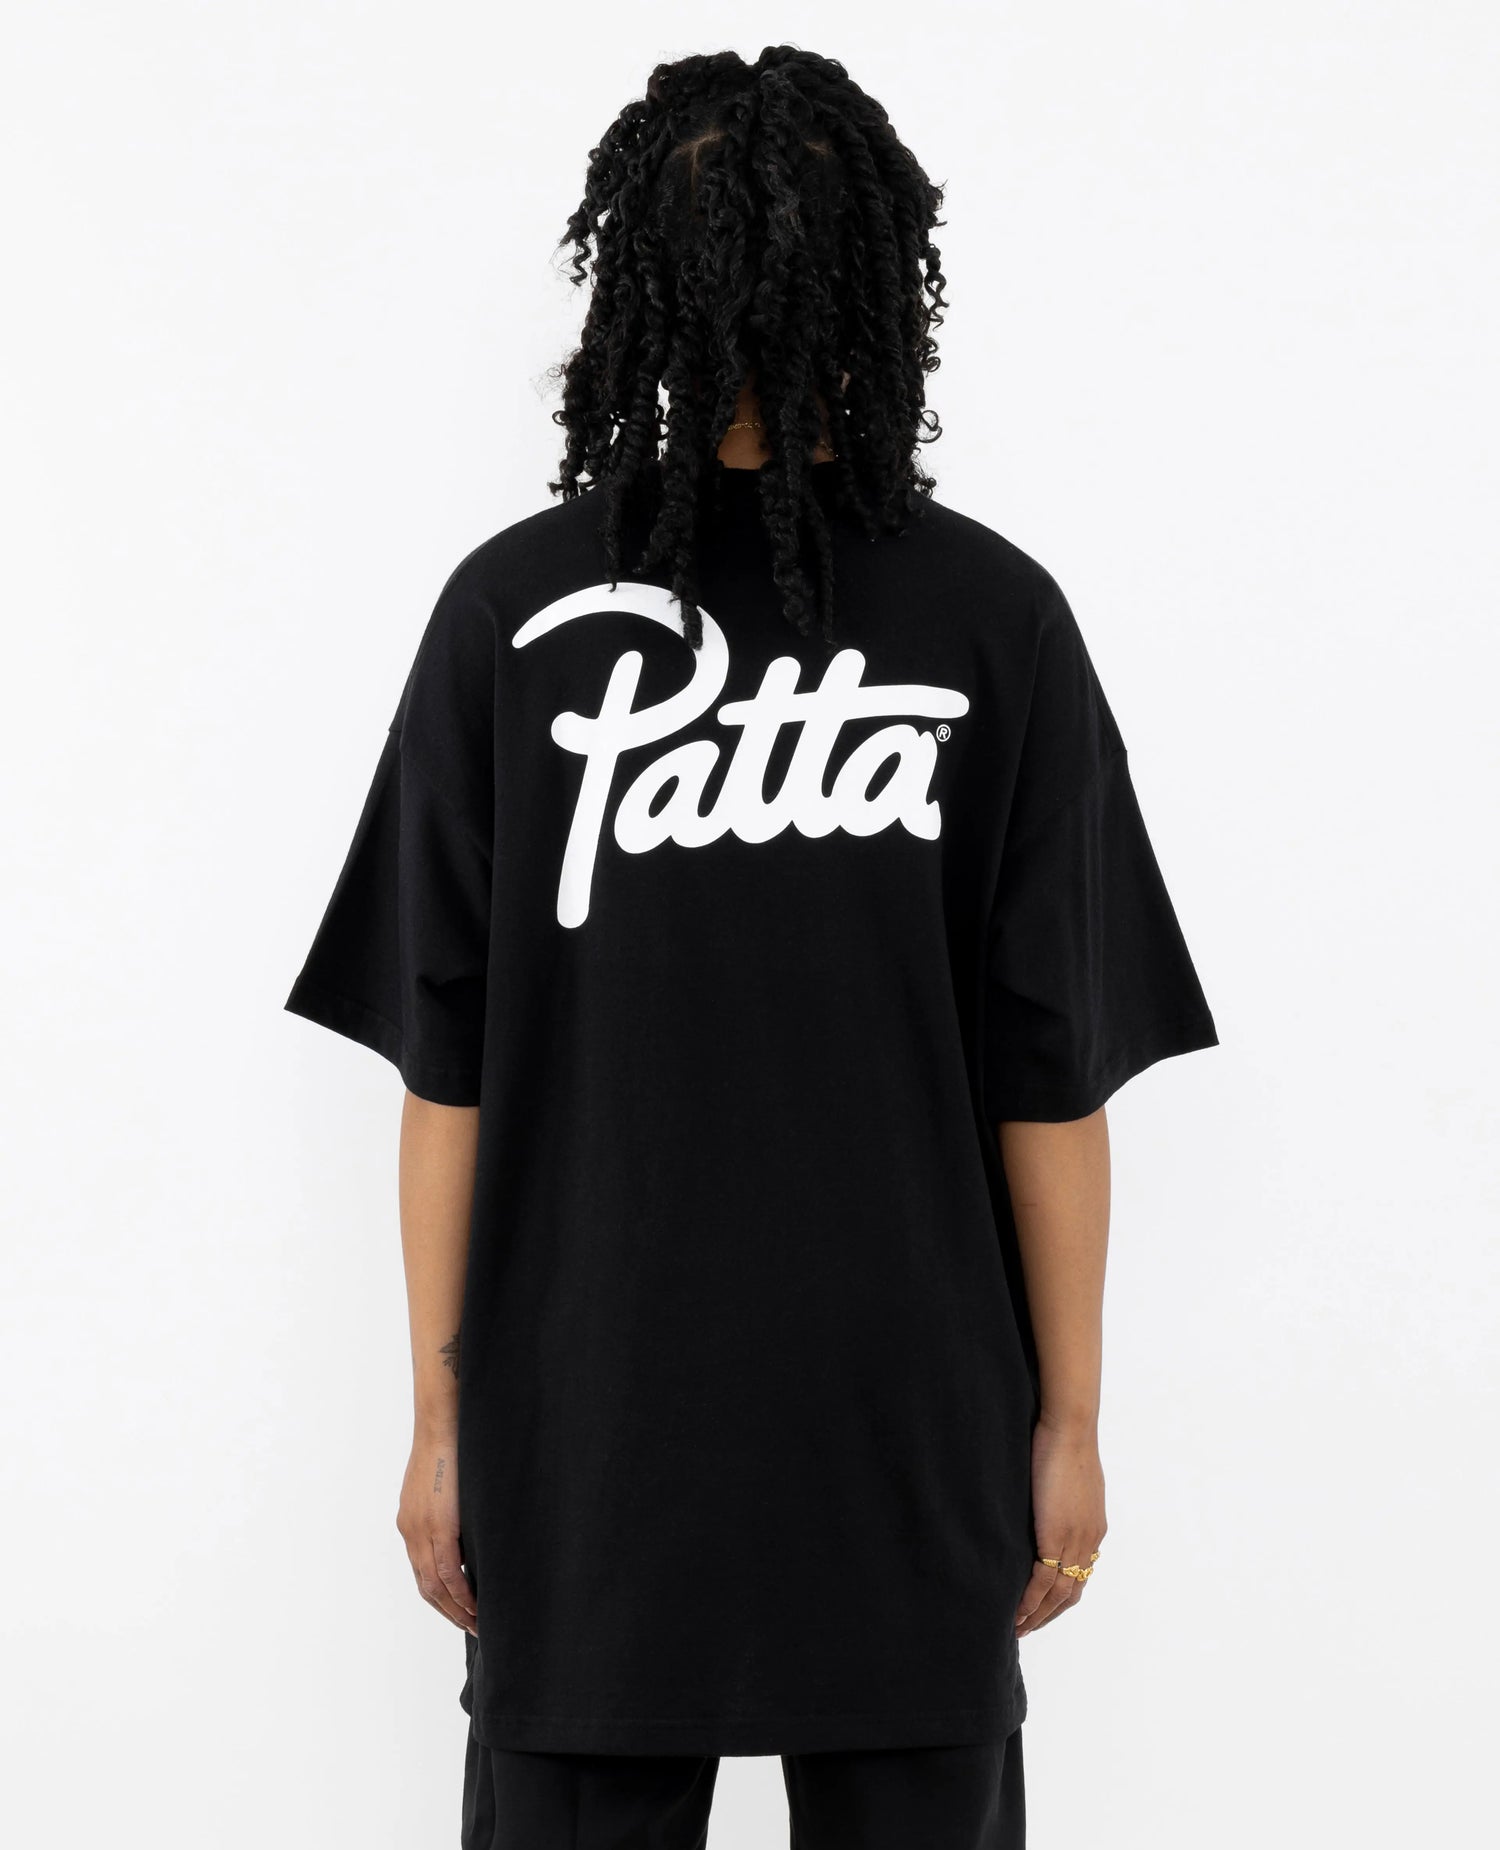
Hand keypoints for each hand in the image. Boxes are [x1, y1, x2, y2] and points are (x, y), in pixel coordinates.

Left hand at [396, 1427, 476, 1634]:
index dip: (441, 1598)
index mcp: (411, 1522)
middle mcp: (410, 1531)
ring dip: (456, 1609)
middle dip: (449, 1612)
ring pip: (435, 1585)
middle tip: (472, 1627)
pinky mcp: (437, 1525)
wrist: (442, 1422)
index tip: (460, 1612)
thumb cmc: (450, 1446)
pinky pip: (447, 1571)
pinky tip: (475, 1604)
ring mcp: (420, 1530)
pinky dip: (461, 1592)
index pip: (423, 1572)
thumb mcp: (442, 1485)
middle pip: (426, 1587)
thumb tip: (468, 1536)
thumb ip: (447, 1512)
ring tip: (477, 1623)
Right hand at [1015, 1414, 1106, 1637]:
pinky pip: (1043, 1580)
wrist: (1070, 1431)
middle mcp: (1089, 1542)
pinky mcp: (1056, 1537)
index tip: (1043, 1608)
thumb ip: (1063, 1499)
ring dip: (1038, 1614)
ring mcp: (1075, 1542)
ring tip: (1018, 1627)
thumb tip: (1050, 1500)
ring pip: (1059, 1594)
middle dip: (1049, 1614)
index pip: (1079, 1575)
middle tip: (1028, 1627)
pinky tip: (1017, 1611)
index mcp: (1093, 1529)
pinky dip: (1030, 1600)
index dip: (1061, 1596)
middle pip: (1072, 1593)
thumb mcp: (1070, 1479)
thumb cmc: (1065, 1443)